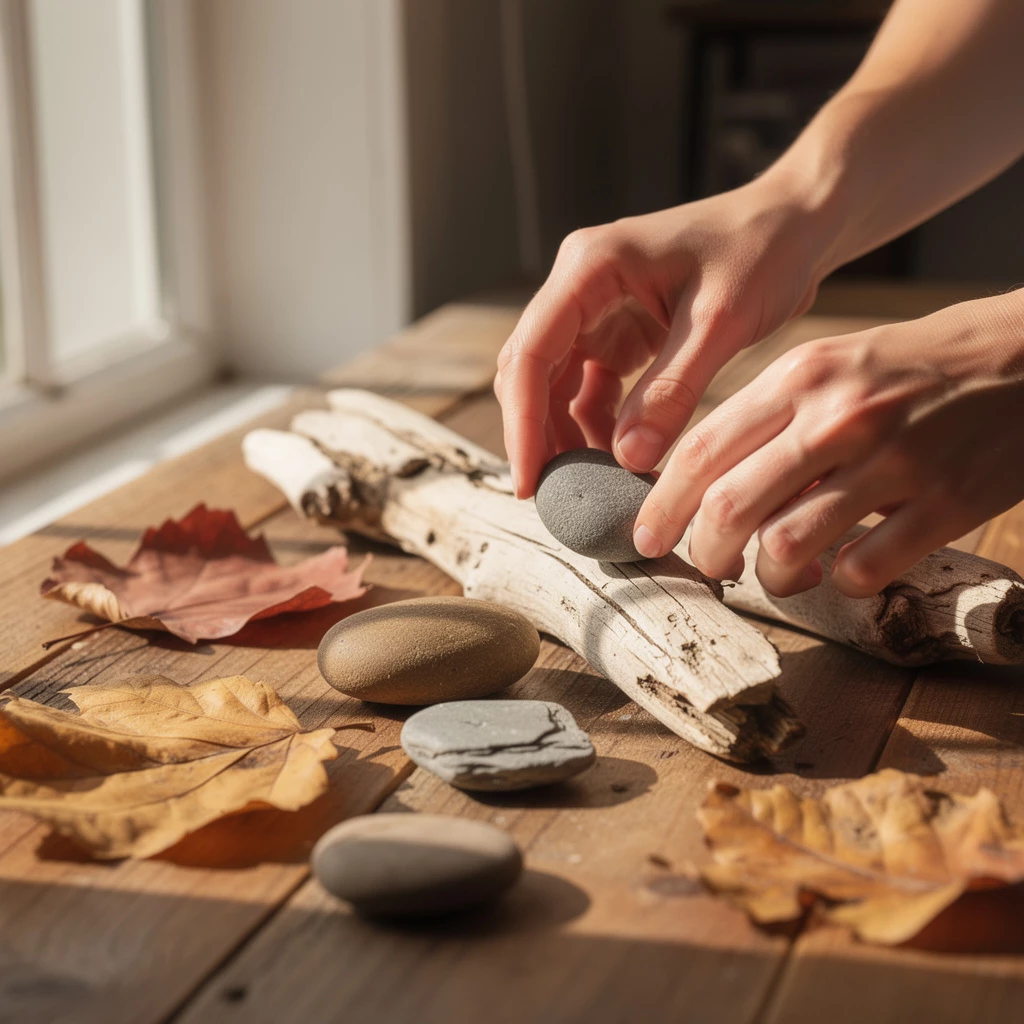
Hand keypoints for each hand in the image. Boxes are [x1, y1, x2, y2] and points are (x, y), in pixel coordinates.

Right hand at [495, 171, 833, 497]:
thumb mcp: (720, 323)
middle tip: (553, 496)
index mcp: (590, 267)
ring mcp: (597, 309)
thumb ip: (671, 391)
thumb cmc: (764, 251)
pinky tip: (620, 461)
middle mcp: (581, 285)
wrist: (797, 225)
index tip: (529, 479)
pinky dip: (599, 426)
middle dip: (537, 434)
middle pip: (532, 371)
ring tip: (592, 486)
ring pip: (557, 385)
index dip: (522, 421)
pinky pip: (592, 388)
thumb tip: (627, 461)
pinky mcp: (620, 331)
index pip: (531, 352)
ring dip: (567, 434)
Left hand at [632, 291, 1023, 597]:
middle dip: (703, 550)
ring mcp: (894, 461)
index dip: (661, 503)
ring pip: (787, 546)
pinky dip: (838, 584)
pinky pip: (861, 570)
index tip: (645, 536)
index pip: (704, 449)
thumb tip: (702, 484)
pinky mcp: (947, 503)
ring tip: (778, 574)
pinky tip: (842, 571)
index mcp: (802, 377)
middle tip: (707, 565)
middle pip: (731, 504)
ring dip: (768, 577)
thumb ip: (770, 419)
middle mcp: (839, 416)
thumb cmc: (914, 367)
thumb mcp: (835, 366)